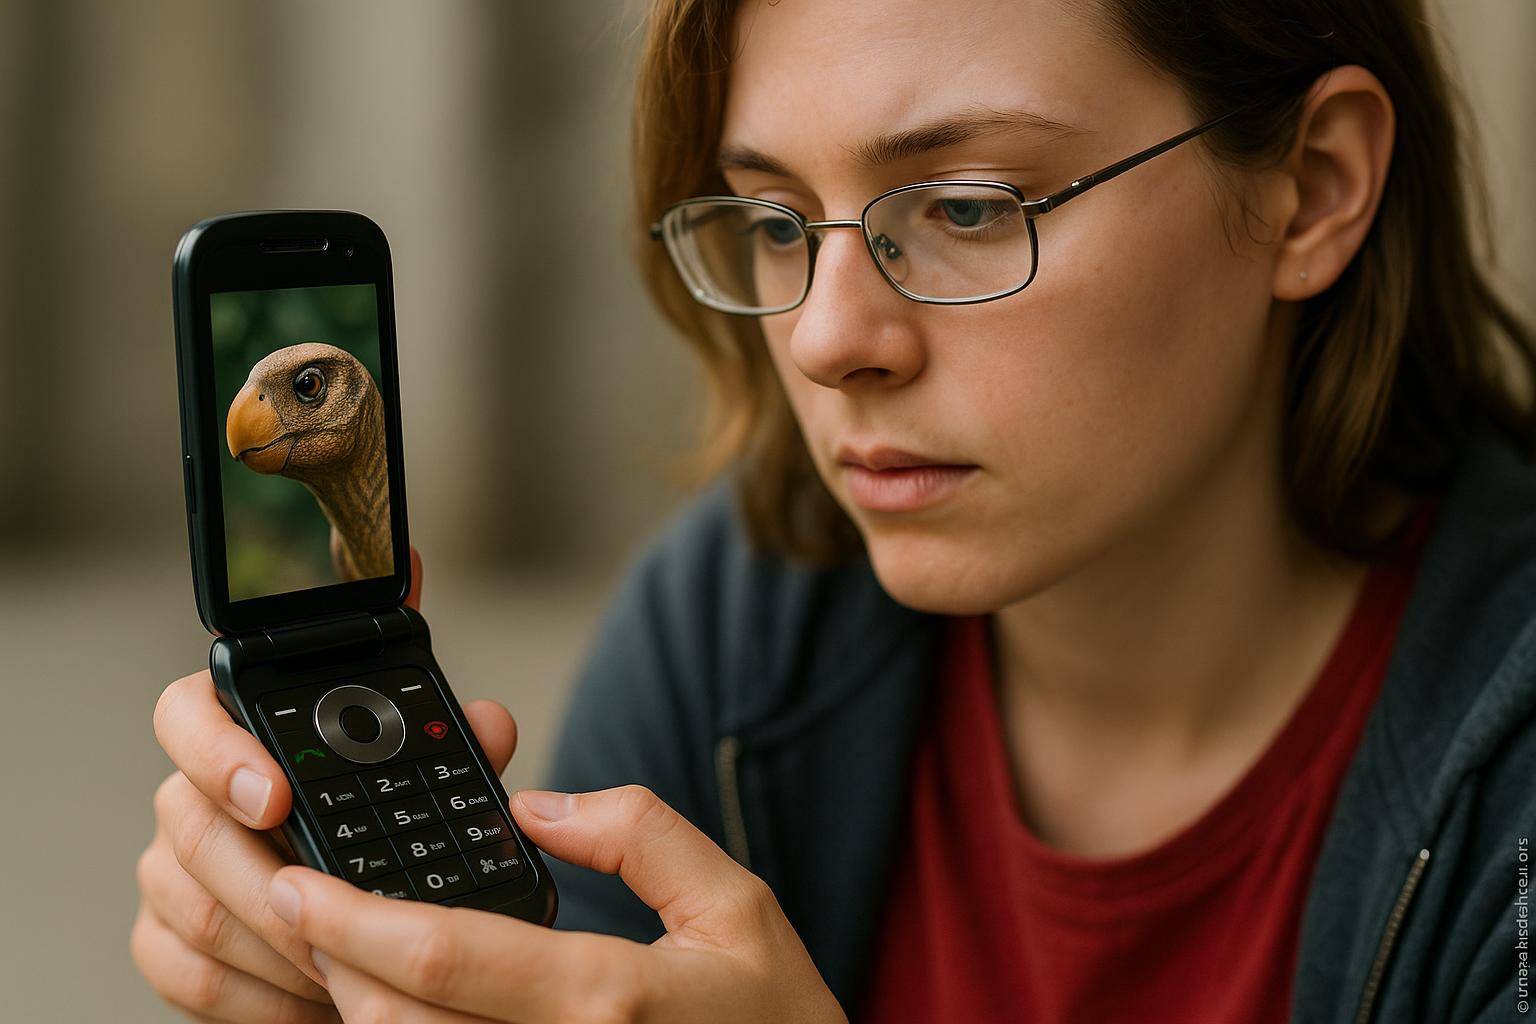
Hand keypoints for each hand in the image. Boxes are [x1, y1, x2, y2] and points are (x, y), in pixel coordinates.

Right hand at [130, 546, 482, 1022]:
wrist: (359, 908)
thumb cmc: (379, 826)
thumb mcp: (423, 779)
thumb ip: (450, 743)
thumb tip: (487, 725)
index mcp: (240, 734)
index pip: (189, 712)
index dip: (219, 751)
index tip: (275, 796)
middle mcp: (189, 798)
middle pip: (193, 826)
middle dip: (275, 880)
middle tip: (340, 912)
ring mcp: (169, 872)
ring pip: (196, 909)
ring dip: (278, 945)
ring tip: (346, 962)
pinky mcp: (164, 944)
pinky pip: (192, 977)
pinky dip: (259, 996)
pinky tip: (315, 997)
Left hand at [267, 785, 848, 1023]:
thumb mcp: (737, 907)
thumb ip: (642, 835)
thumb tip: (541, 808)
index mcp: (605, 1000)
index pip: (443, 957)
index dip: (350, 919)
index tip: (297, 883)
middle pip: (392, 1023)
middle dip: (330, 962)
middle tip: (300, 906)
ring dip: (355, 1006)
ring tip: (344, 950)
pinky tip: (401, 1003)